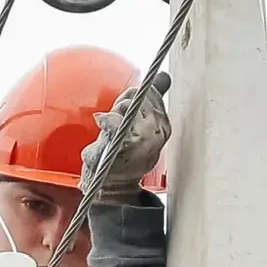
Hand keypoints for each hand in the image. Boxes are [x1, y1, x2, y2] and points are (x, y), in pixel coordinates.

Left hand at [81, 70, 170, 195]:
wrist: (114, 190)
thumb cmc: (126, 156)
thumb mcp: (142, 126)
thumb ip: (152, 100)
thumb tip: (164, 75)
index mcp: (163, 127)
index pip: (149, 93)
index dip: (133, 99)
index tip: (127, 113)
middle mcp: (156, 134)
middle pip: (134, 98)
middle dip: (122, 106)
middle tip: (118, 128)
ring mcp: (140, 142)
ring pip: (123, 107)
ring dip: (112, 117)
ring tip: (110, 136)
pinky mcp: (120, 148)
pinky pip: (113, 123)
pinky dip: (106, 121)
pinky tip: (102, 121)